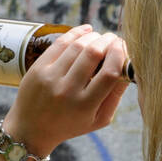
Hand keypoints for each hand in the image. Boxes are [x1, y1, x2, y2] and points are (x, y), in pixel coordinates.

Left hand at [3, 24, 129, 153]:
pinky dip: (76, 33)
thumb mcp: (98, 119)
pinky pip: (60, 43)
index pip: (109, 73)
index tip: (125, 49)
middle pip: (93, 54)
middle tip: (115, 40)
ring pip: (77, 46)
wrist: (32, 129)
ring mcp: (50, 77)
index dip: (120, 55)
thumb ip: (116, 96)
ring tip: (101, 38)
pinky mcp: (38, 68)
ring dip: (94, 37)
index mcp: (85, 106)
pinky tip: (87, 31)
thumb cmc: (71, 125)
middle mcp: (67, 91)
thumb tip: (129, 68)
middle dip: (108, 41)